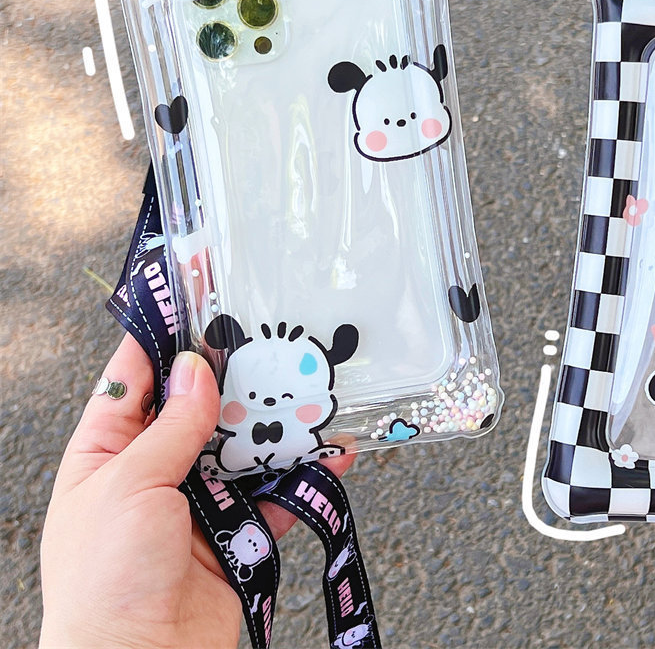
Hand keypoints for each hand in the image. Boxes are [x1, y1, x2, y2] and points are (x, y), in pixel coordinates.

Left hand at [39, 334, 355, 648]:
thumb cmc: (106, 581)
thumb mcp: (129, 486)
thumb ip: (172, 427)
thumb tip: (197, 368)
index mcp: (106, 453)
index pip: (134, 377)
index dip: (162, 331)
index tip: (193, 287)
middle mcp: (151, 472)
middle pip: (198, 406)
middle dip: (234, 375)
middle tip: (269, 335)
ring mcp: (196, 502)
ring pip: (243, 445)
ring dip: (275, 423)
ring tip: (310, 390)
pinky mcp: (236, 533)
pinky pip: (277, 493)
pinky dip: (305, 475)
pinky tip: (333, 454)